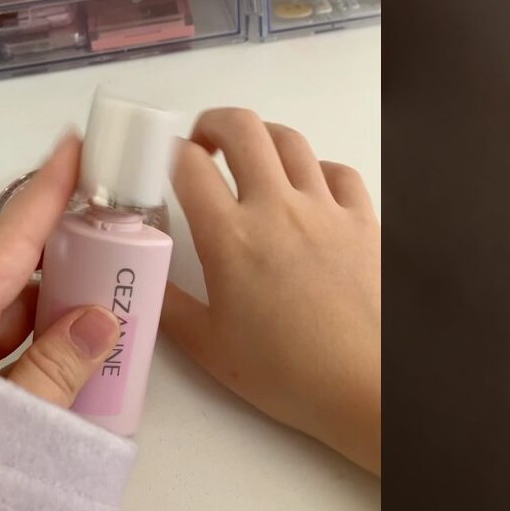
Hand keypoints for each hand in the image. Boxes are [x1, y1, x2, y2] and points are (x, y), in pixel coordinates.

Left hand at [0, 132, 121, 408]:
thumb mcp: (6, 419)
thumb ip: (56, 372)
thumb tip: (99, 325)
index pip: (13, 234)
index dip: (48, 186)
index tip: (75, 148)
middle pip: (17, 266)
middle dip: (69, 254)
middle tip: (116, 243)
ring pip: (12, 304)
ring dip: (59, 303)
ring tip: (107, 307)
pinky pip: (2, 337)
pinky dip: (38, 337)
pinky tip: (73, 350)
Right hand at [162, 109, 381, 475]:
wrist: (365, 387)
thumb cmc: (288, 374)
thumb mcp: (209, 348)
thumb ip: (170, 308)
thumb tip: (144, 283)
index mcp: (230, 239)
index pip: (188, 166)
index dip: (168, 155)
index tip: (164, 164)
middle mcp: (276, 209)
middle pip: (241, 128)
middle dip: (213, 123)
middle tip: (204, 144)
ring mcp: (325, 209)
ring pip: (290, 141)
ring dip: (262, 139)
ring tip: (251, 159)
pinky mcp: (363, 220)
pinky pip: (337, 171)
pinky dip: (316, 170)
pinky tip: (307, 191)